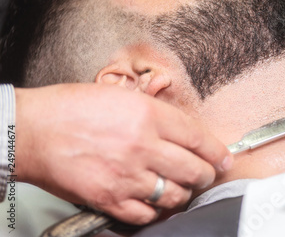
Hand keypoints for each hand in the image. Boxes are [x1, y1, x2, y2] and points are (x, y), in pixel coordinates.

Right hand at [15, 83, 231, 224]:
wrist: (33, 130)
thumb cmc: (72, 108)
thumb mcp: (122, 96)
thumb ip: (155, 113)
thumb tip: (181, 131)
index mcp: (149, 116)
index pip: (199, 138)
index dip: (218, 152)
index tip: (225, 159)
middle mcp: (144, 147)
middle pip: (194, 170)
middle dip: (206, 174)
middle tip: (206, 174)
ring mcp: (128, 176)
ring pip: (175, 195)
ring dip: (183, 193)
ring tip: (180, 187)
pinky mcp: (110, 199)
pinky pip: (146, 214)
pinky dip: (155, 210)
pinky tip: (153, 201)